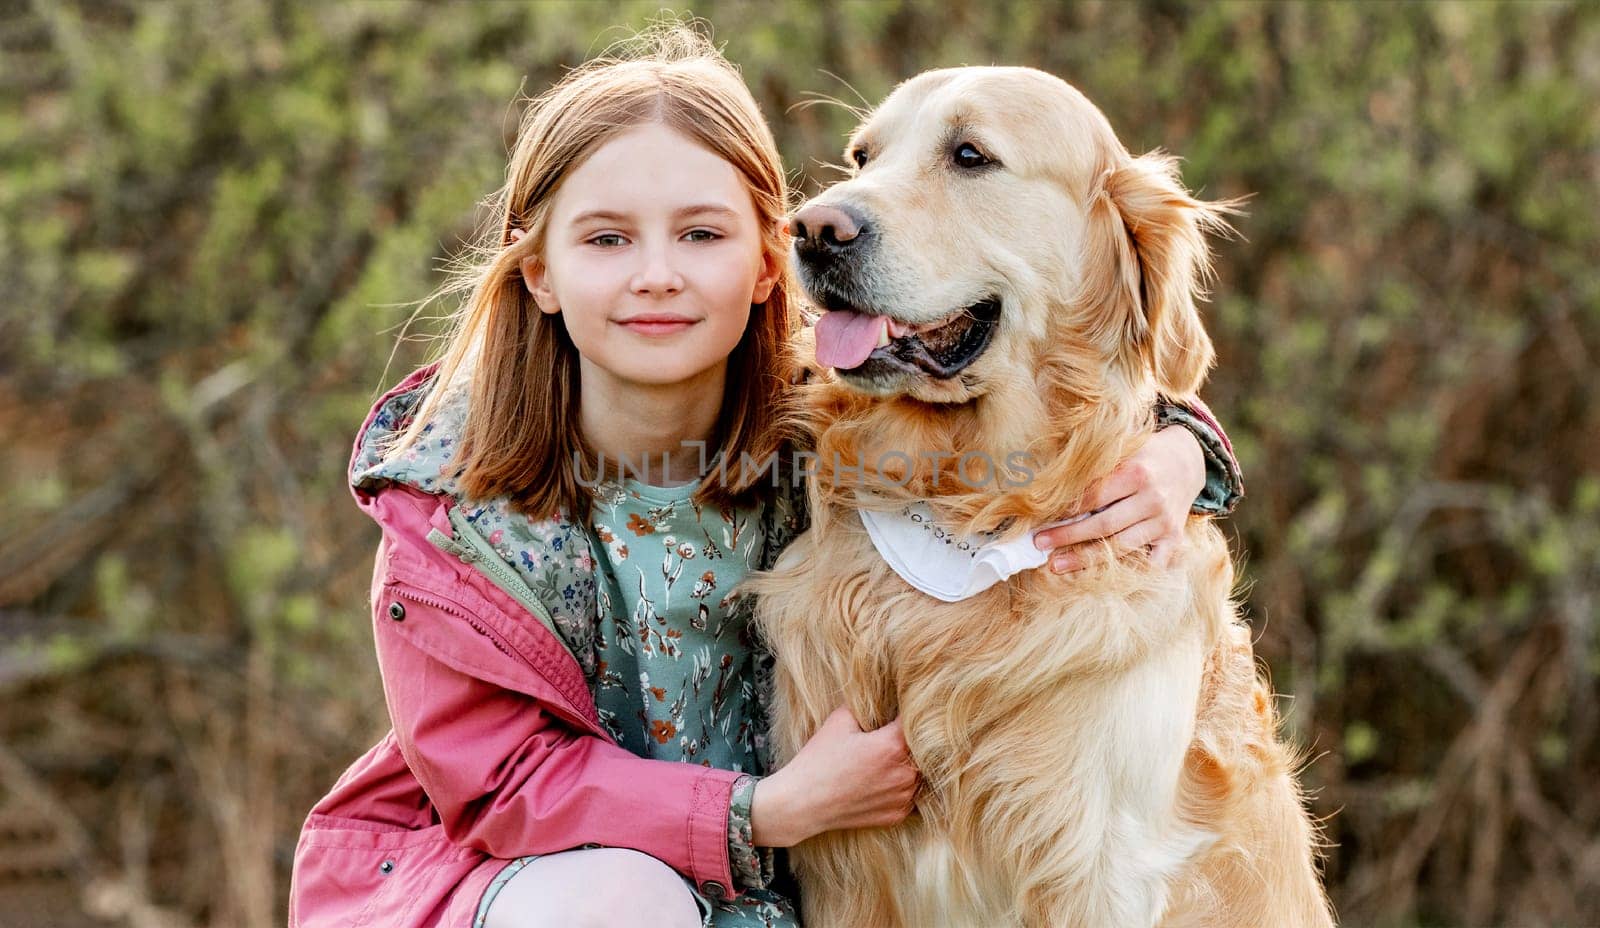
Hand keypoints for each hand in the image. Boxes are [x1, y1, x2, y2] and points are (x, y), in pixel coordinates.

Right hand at [750, 706, 919, 846]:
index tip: (907, 709)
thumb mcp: (839, 720)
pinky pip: (911, 796)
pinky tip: (885, 779)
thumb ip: (867, 706)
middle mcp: (904, 773)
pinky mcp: (897, 815)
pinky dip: (903, 786)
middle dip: (912, 740)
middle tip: (896, 734)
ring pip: (920, 774)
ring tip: (888, 758)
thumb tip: (884, 698)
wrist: (803, 802)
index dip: (913, 712)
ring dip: (910, 764)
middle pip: (924, 750)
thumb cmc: (819, 760)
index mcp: (893, 746)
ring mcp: (902, 797)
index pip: (917, 722)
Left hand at [1031, 425, 1204, 571]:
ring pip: (1121, 547)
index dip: (1065, 509)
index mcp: (1136, 472)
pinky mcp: (1174, 539)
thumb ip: (1095, 468)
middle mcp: (1152, 499)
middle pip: (1104, 524)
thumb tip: (1052, 485)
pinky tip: (1103, 580)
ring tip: (1057, 566)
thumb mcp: (1122, 450)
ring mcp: (1164, 522)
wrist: (1187, 461)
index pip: (1093, 496)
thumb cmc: (1143, 455)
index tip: (1040, 519)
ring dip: (1086, 559)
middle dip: (1068, 536)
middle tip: (1038, 544)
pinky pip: (1152, 564)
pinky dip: (1130, 573)